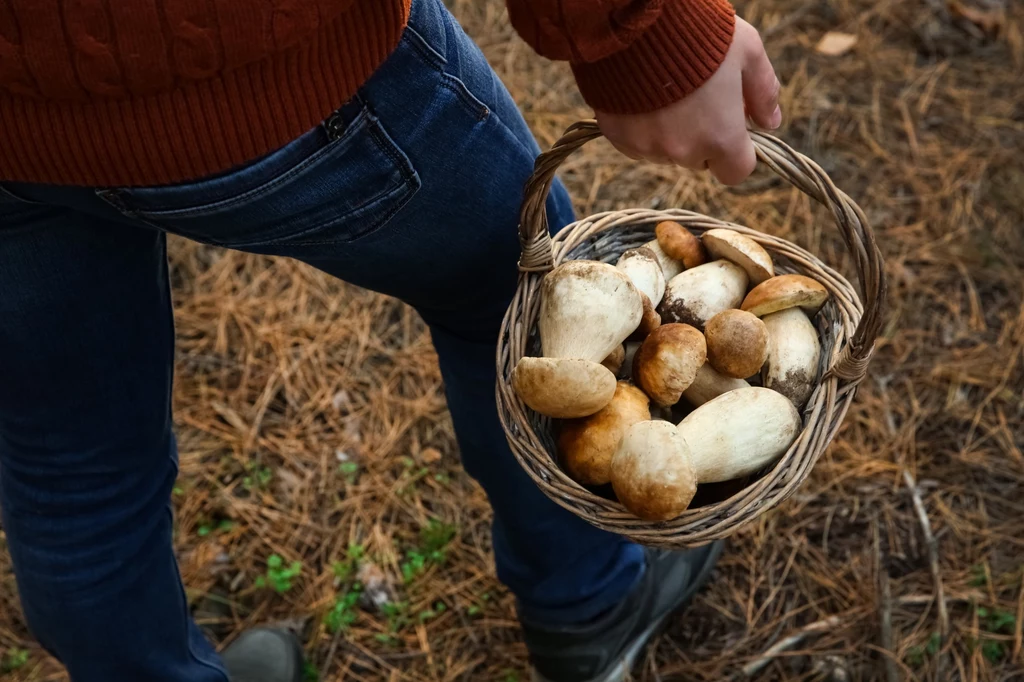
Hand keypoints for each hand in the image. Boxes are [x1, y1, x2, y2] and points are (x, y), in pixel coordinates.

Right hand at [595, 18, 780, 185]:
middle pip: (699, 160)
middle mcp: (683, 151)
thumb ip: (764, 91)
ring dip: (670, 132)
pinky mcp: (617, 137)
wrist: (636, 21)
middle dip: (702, 137)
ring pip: (666, 152)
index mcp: (721, 138)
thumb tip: (771, 122)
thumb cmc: (699, 32)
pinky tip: (641, 95)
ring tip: (665, 92)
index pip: (735, 172)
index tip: (731, 128)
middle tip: (697, 98)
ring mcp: (646, 147)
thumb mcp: (747, 51)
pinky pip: (635, 143)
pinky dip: (641, 126)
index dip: (736, 152)